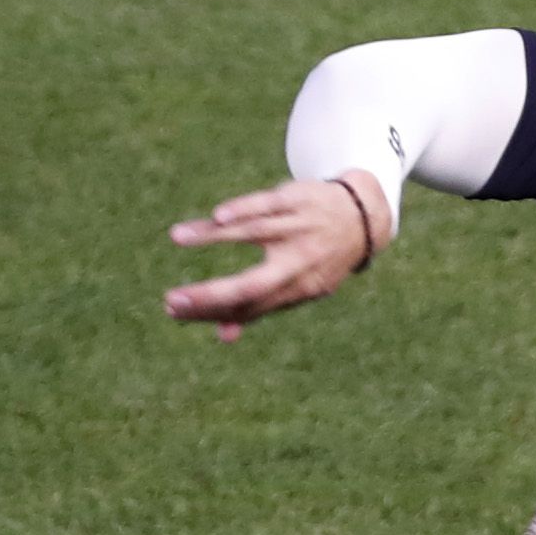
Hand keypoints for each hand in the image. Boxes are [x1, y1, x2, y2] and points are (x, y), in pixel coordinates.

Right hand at [164, 174, 385, 339]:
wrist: (363, 216)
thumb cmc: (318, 258)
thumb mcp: (301, 287)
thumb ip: (261, 307)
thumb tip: (224, 335)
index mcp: (301, 290)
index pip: (250, 307)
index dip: (214, 312)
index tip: (177, 311)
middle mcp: (300, 262)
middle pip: (254, 285)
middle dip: (212, 296)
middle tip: (173, 301)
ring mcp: (299, 228)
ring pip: (253, 233)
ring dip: (212, 236)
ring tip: (177, 236)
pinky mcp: (296, 199)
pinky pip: (266, 204)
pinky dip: (241, 209)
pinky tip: (215, 217)